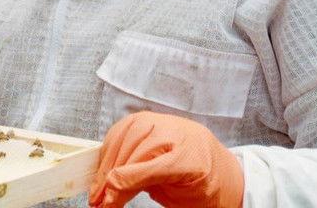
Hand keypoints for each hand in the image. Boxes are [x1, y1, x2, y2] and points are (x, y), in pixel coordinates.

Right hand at [89, 112, 243, 207]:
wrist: (218, 166)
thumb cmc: (203, 185)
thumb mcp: (180, 197)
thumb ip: (146, 189)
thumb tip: (111, 193)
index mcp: (190, 158)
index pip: (146, 170)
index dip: (120, 188)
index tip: (107, 203)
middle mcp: (174, 134)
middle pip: (129, 156)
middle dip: (108, 181)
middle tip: (99, 201)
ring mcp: (159, 122)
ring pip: (120, 142)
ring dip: (104, 167)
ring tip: (99, 188)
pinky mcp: (146, 118)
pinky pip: (119, 131)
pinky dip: (108, 150)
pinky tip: (106, 166)